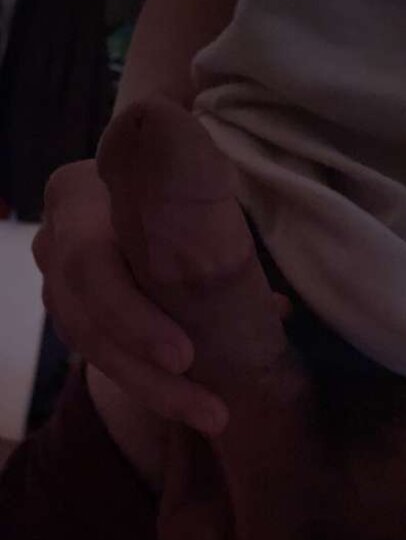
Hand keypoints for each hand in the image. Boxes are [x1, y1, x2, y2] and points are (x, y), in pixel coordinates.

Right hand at [33, 159, 290, 436]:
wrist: (181, 194)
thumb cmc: (196, 187)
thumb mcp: (203, 180)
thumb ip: (184, 167)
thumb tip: (157, 126)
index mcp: (77, 195)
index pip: (88, 263)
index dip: (132, 316)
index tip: (184, 355)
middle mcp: (58, 237)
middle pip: (82, 315)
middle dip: (145, 369)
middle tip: (211, 409)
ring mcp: (61, 279)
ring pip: (89, 344)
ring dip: (151, 387)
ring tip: (213, 412)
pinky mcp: (78, 311)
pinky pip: (100, 355)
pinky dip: (147, 380)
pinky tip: (195, 395)